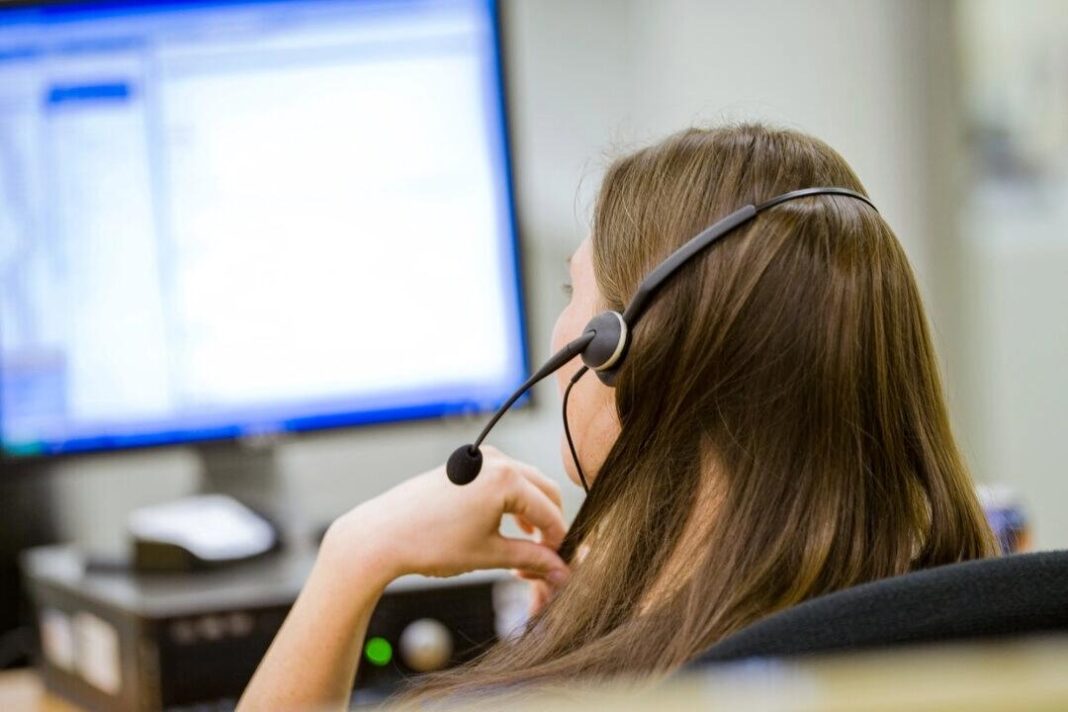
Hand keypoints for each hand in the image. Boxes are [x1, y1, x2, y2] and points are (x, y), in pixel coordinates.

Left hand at [323, 447, 570, 589]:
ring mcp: (481, 458)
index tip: (558, 567)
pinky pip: (505, 479)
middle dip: (549, 525)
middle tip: (545, 559)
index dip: (558, 543)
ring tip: (526, 549)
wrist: (382, 534)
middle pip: (545, 491)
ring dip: (533, 513)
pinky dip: (513, 502)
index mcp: (506, 479)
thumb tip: (560, 572)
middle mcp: (497, 460)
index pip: (550, 513)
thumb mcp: (488, 555)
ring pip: (526, 483)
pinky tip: (508, 528)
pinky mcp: (467, 463)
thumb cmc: (430, 543)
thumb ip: (531, 559)